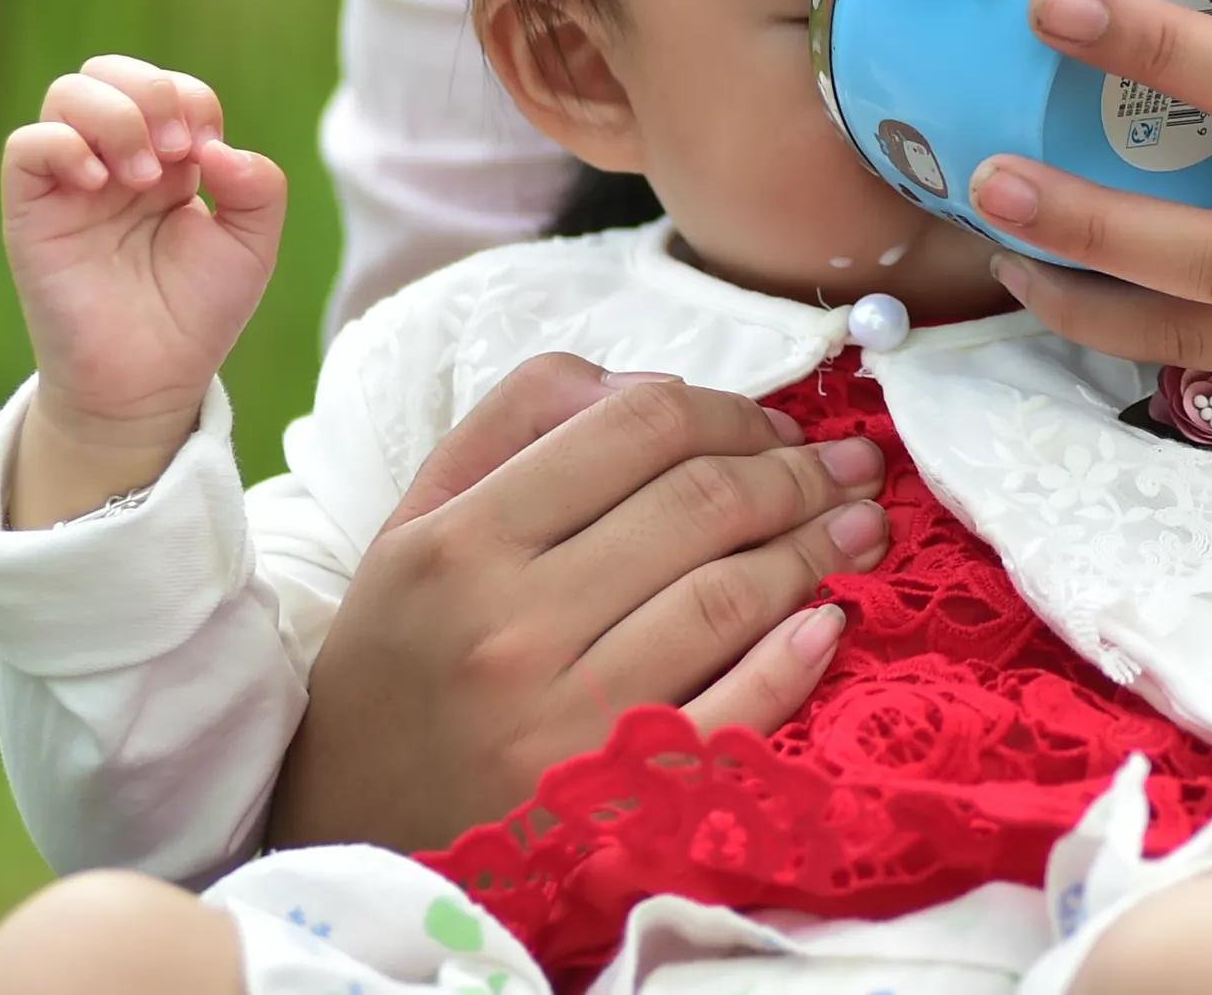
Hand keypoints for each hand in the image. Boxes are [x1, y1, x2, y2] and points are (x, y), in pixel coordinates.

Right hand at [0, 54, 285, 520]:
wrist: (149, 381)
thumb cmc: (196, 314)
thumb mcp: (252, 244)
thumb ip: (257, 186)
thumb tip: (217, 148)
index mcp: (165, 161)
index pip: (169, 85)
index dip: (192, 100)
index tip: (208, 155)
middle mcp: (112, 161)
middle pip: (109, 70)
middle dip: (152, 92)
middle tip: (177, 152)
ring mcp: (69, 184)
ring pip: (67, 94)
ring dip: (116, 116)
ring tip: (142, 176)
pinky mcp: (31, 213)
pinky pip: (26, 147)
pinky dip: (64, 146)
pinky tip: (100, 185)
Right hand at [265, 353, 886, 853]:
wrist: (351, 827)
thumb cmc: (400, 660)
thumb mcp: (417, 524)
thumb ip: (517, 424)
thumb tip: (651, 385)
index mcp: (460, 542)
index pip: (636, 429)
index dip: (730, 410)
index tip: (776, 422)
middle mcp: (510, 626)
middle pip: (700, 504)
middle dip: (797, 470)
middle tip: (849, 466)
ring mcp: (563, 720)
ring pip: (730, 597)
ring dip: (817, 549)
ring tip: (860, 527)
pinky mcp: (611, 801)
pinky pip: (733, 714)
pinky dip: (795, 660)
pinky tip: (827, 622)